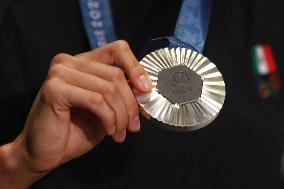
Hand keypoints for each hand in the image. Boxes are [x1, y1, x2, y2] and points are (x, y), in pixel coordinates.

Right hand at [0, 40, 151, 187]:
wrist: (46, 152)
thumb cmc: (77, 130)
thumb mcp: (108, 108)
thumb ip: (123, 94)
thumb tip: (147, 89)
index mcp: (84, 62)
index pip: (118, 49)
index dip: (136, 68)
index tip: (146, 90)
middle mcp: (70, 62)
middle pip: (116, 74)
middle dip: (131, 104)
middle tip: (134, 126)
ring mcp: (60, 72)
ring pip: (109, 88)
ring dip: (121, 115)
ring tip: (121, 133)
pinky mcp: (54, 88)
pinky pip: (96, 100)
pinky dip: (108, 118)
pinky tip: (109, 131)